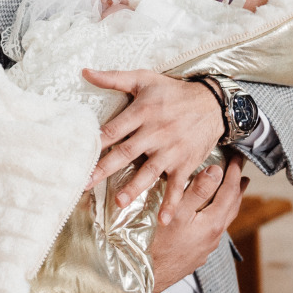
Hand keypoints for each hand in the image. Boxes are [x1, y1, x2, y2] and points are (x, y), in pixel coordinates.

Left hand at [81, 68, 223, 224]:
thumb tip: (85, 72)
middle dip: (105, 168)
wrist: (213, 103)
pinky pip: (177, 186)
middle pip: (127, 152)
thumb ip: (113, 78)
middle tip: (85, 183)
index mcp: (142, 112)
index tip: (79, 152)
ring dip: (135, 188)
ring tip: (119, 202)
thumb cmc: (173, 91)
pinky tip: (163, 220)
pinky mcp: (185, 163)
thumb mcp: (144, 78)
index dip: (98, 140)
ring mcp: (171, 150)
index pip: (115, 128)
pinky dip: (171, 203)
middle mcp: (156, 132)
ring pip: (150, 171)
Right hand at [148, 155, 246, 291]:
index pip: (229, 192)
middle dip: (237, 188)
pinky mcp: (198, 254)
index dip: (233, 174)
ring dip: (230, 203)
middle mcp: (214, 236)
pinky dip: (219, 215)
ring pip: (225, 220)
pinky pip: (215, 230)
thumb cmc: (158, 244)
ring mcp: (207, 247)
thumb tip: (215, 171)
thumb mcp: (177, 212)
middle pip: (232, 207)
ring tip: (233, 192)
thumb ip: (197, 192)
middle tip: (241, 173)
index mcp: (213, 223)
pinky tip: (212, 216)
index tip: (237, 159)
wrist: (147, 276)